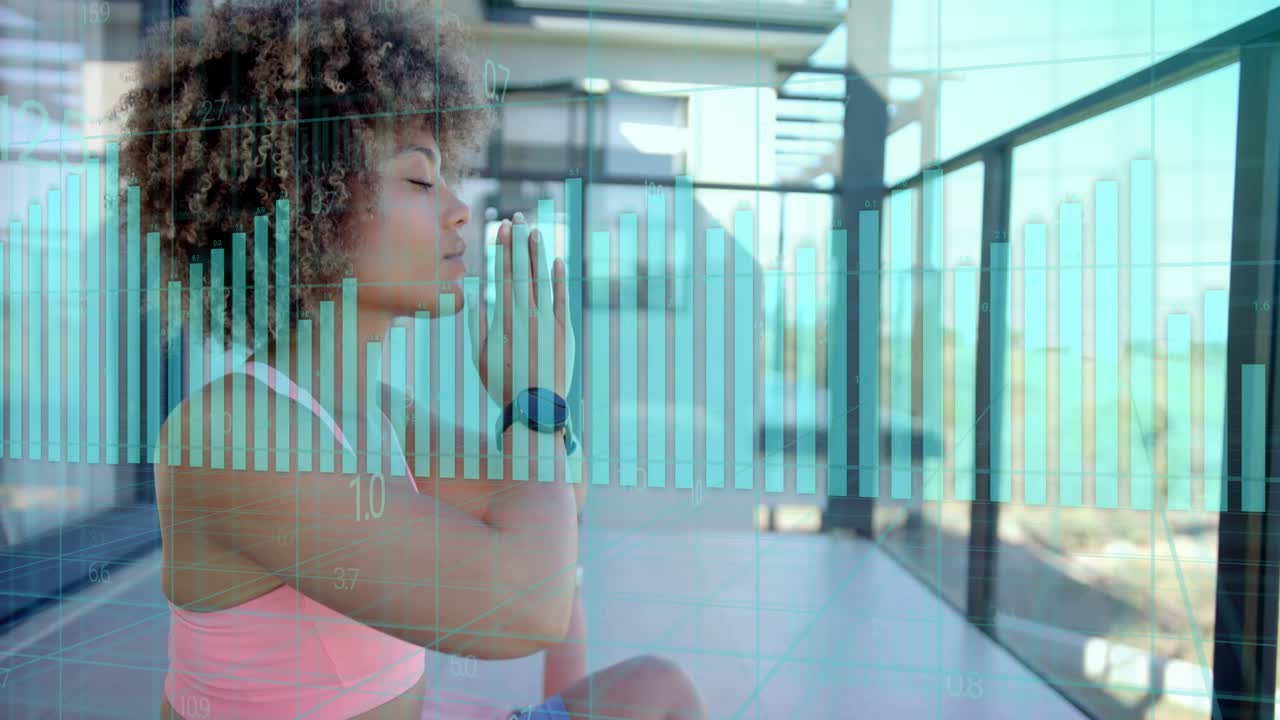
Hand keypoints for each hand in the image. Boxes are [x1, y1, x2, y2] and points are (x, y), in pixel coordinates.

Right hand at [466, 213, 575, 408]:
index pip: (502, 275)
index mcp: (502, 319)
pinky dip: (560, 279)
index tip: (501, 228)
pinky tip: (557, 260)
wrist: (535, 407)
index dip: (502, 249)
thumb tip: (476, 296)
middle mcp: (525, 314)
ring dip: (537, 253)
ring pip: (541, 279)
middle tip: (516, 217)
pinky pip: (562, 299)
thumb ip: (476, 325)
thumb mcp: (479, 357)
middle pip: (521, 270)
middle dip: (518, 242)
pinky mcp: (564, 330)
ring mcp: (546, 321)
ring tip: (534, 230)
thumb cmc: (503, 384)